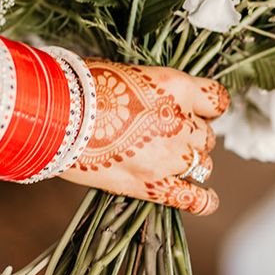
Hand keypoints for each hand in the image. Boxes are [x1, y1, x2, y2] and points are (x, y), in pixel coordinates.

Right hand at [60, 61, 228, 214]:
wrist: (58, 117)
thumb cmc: (84, 87)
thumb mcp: (128, 74)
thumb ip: (153, 90)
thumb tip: (156, 101)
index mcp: (177, 88)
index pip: (216, 100)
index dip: (205, 106)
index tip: (194, 108)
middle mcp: (181, 123)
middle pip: (206, 134)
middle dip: (190, 134)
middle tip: (163, 133)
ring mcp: (169, 157)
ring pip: (202, 163)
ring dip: (190, 160)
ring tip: (167, 158)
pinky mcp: (153, 185)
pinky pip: (193, 199)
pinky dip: (203, 200)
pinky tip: (205, 199)